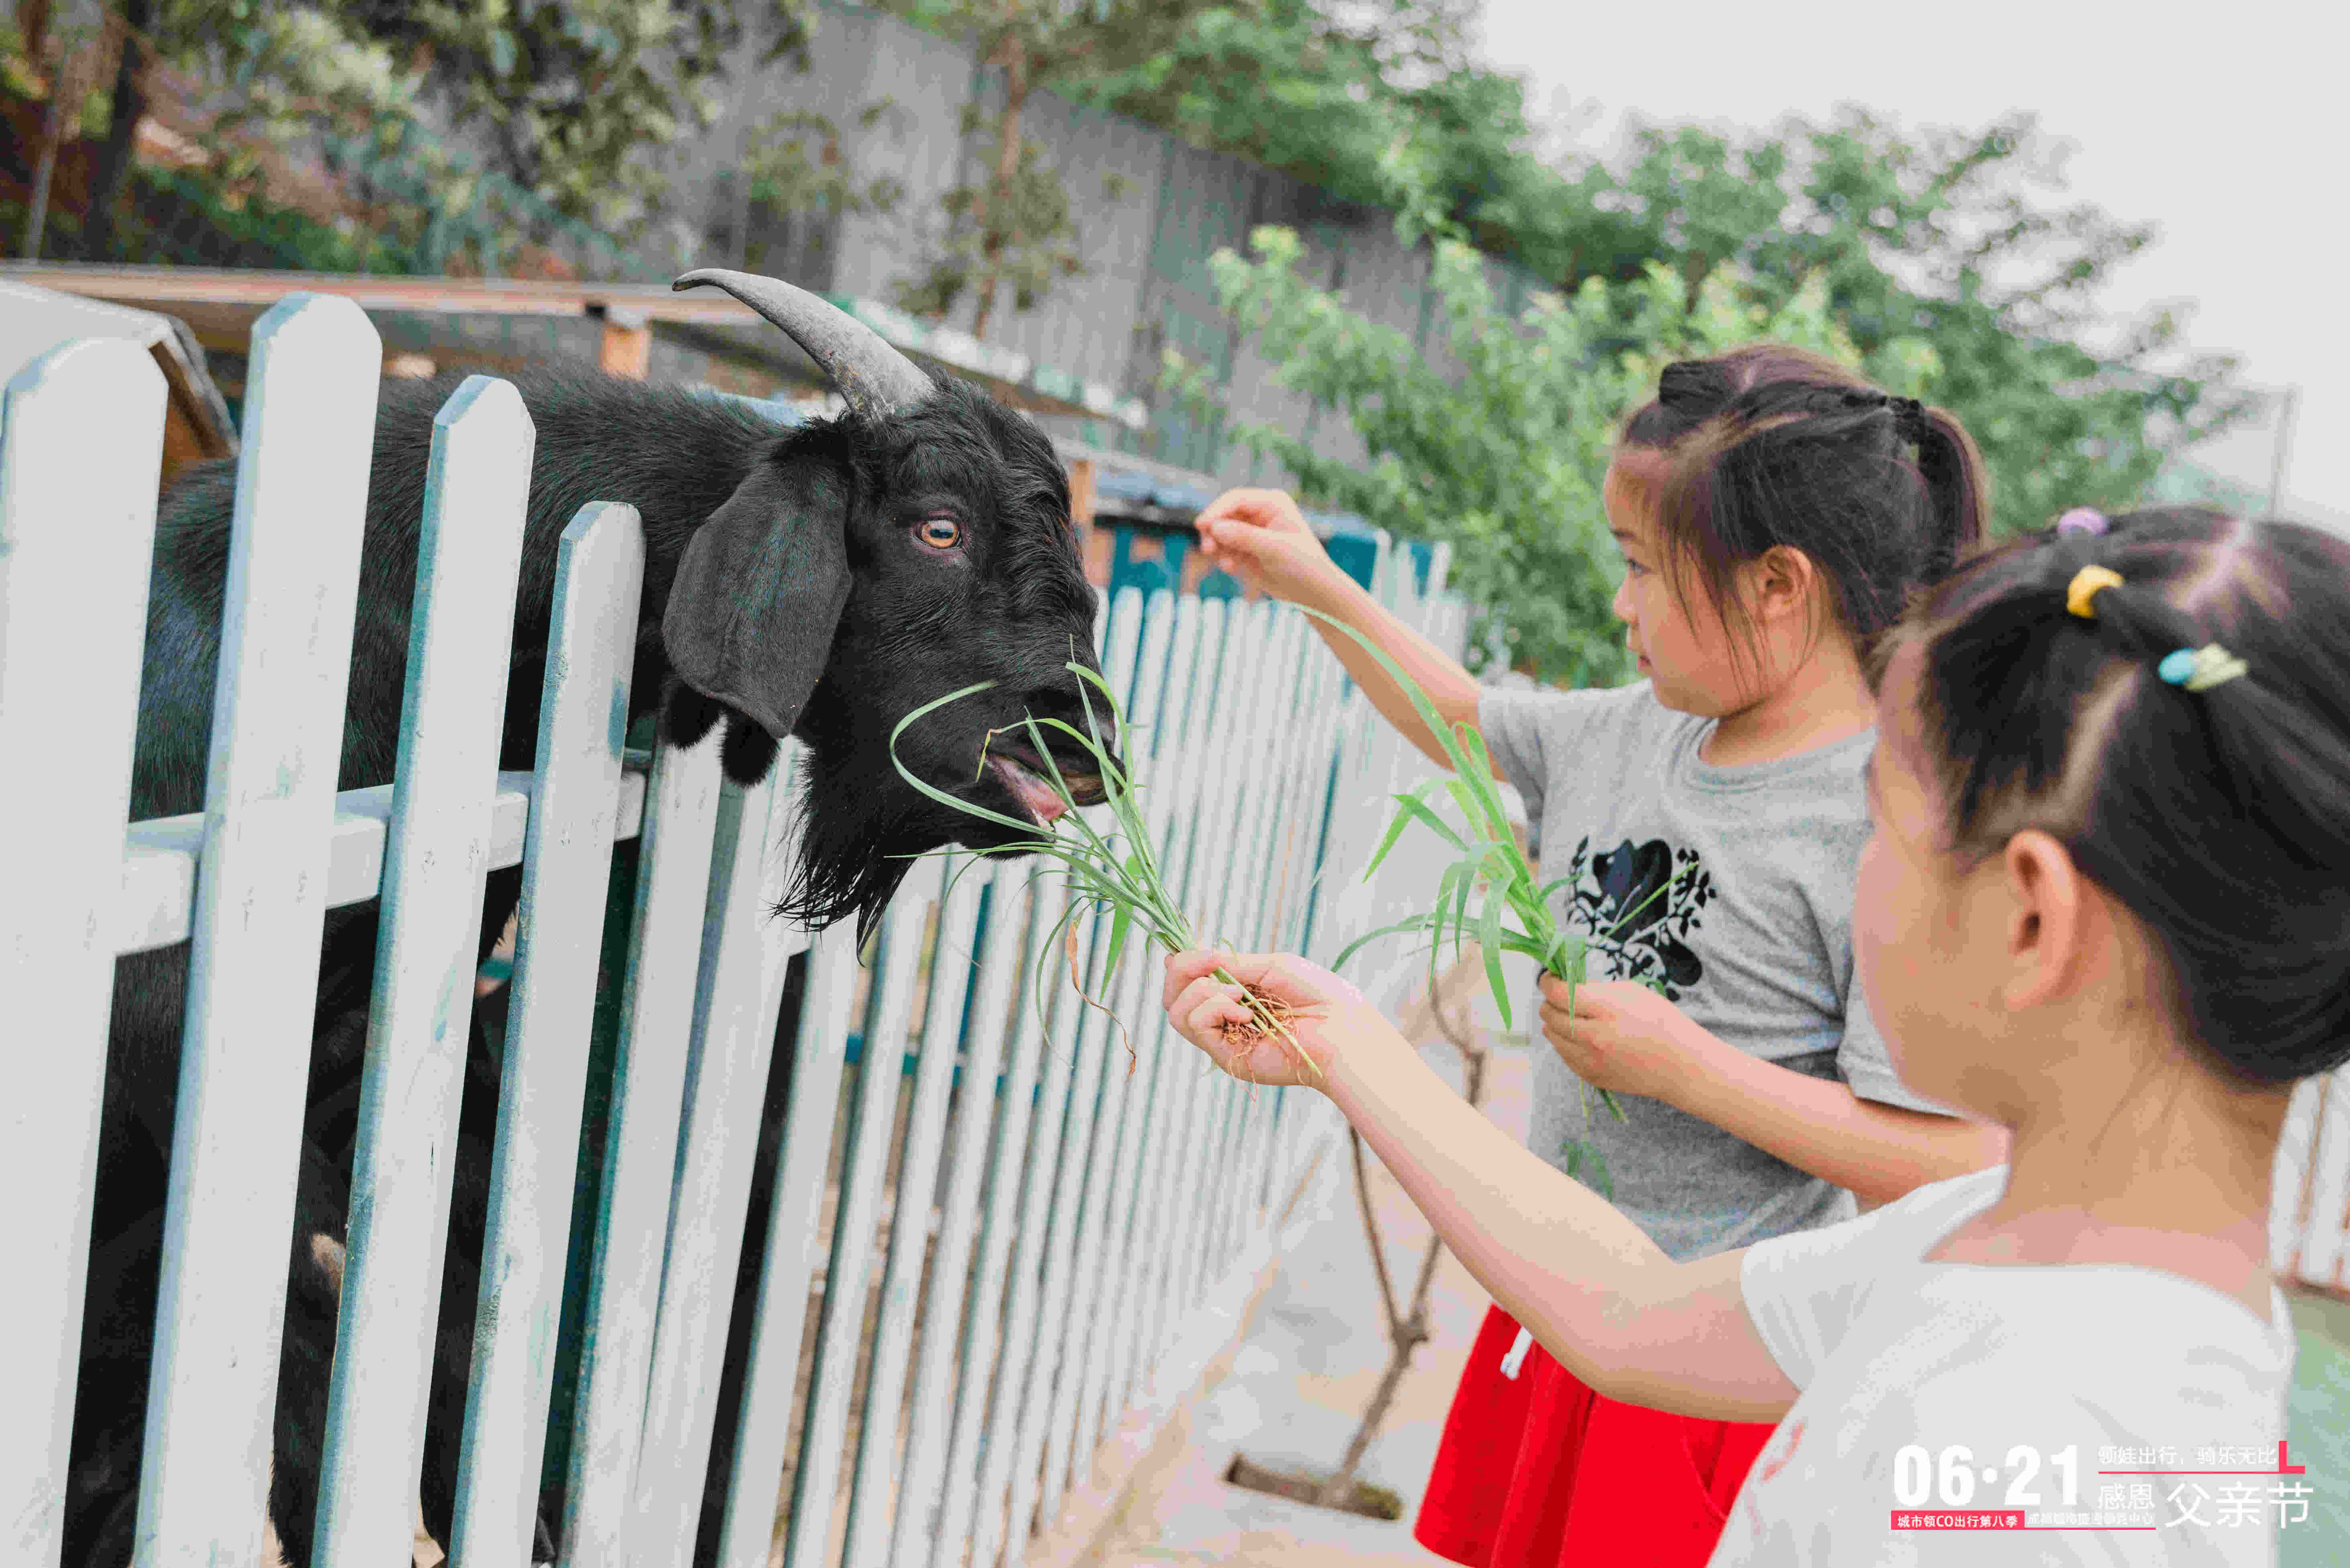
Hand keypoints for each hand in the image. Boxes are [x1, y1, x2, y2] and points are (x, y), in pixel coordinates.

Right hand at [1163, 949, 1396, 1087]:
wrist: (1342, 1029)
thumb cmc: (1317, 995)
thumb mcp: (1269, 966)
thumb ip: (1228, 965)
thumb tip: (1177, 957)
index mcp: (1235, 994)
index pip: (1188, 981)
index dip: (1183, 964)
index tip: (1203, 952)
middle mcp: (1224, 1018)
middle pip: (1173, 997)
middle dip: (1182, 972)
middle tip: (1211, 962)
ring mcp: (1224, 1039)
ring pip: (1177, 1013)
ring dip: (1202, 992)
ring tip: (1238, 994)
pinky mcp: (1226, 1057)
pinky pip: (1196, 1026)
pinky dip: (1214, 1009)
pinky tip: (1244, 1011)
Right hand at [1194, 488, 1343, 604]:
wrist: (1313, 591)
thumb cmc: (1304, 564)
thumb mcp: (1275, 549)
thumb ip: (1245, 536)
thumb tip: (1216, 527)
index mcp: (1272, 503)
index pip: (1236, 499)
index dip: (1217, 511)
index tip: (1202, 526)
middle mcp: (1259, 513)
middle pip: (1224, 515)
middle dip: (1214, 531)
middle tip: (1208, 549)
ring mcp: (1251, 532)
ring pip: (1221, 532)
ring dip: (1217, 546)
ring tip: (1226, 564)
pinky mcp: (1246, 550)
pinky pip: (1224, 548)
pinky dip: (1224, 557)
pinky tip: (1231, 568)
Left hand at [1539, 977, 1716, 1103]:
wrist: (1681, 1066)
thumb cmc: (1662, 1022)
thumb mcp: (1634, 992)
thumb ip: (1599, 989)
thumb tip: (1572, 985)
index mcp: (1606, 1009)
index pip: (1558, 993)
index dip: (1548, 982)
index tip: (1550, 977)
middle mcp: (1593, 1036)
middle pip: (1549, 1014)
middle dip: (1550, 1001)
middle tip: (1561, 996)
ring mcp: (1591, 1059)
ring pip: (1552, 1035)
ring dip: (1555, 1022)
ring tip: (1570, 1016)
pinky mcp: (1591, 1076)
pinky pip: (1564, 1055)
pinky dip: (1566, 1042)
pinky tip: (1580, 1036)